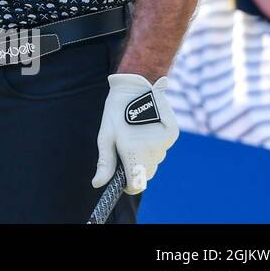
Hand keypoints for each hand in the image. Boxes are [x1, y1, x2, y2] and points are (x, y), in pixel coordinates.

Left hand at [92, 73, 179, 194]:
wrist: (134, 85)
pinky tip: (144, 133)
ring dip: (145, 155)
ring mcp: (165, 142)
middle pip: (147, 174)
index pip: (137, 184)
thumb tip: (97, 184)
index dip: (129, 186)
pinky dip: (153, 146)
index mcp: (134, 151)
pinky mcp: (172, 133)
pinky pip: (162, 150)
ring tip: (134, 135)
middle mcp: (153, 150)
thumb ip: (105, 162)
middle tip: (124, 150)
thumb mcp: (105, 136)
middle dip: (136, 168)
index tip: (122, 182)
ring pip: (155, 162)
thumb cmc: (115, 112)